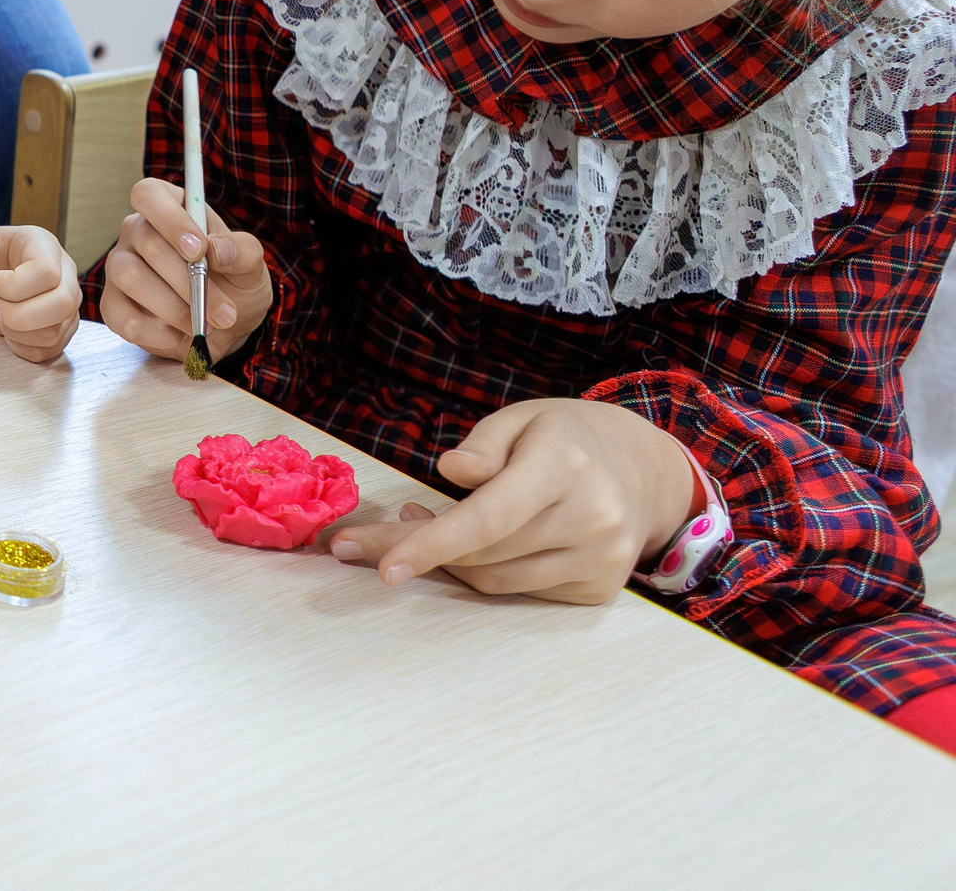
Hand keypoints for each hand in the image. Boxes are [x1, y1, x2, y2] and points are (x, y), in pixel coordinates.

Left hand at [0, 215, 77, 363]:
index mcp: (43, 245)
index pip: (46, 272)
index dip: (12, 286)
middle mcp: (64, 274)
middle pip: (62, 304)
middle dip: (17, 314)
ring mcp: (66, 304)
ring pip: (55, 332)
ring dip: (16, 331)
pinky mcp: (61, 329)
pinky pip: (48, 350)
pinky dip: (20, 346)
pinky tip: (6, 328)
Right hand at [96, 178, 270, 366]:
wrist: (223, 325)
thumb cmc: (233, 282)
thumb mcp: (250, 265)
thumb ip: (241, 250)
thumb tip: (216, 250)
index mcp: (167, 208)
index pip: (149, 194)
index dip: (170, 219)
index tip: (198, 250)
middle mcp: (136, 233)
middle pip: (146, 242)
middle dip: (189, 280)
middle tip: (224, 311)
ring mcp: (119, 268)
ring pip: (131, 277)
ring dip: (174, 307)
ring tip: (205, 325)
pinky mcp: (114, 306)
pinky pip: (124, 319)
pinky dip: (158, 334)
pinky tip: (181, 336)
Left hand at [327, 398, 696, 605]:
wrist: (646, 470)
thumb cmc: (567, 437)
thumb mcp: (523, 418)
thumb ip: (484, 444)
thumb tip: (451, 471)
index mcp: (565, 466)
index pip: (489, 518)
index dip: (432, 545)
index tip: (382, 566)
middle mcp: (591, 518)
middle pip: (483, 553)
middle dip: (416, 551)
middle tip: (364, 541)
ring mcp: (602, 560)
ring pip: (497, 580)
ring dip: (448, 562)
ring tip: (424, 528)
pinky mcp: (600, 589)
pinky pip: (521, 592)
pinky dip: (486, 573)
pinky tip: (475, 546)